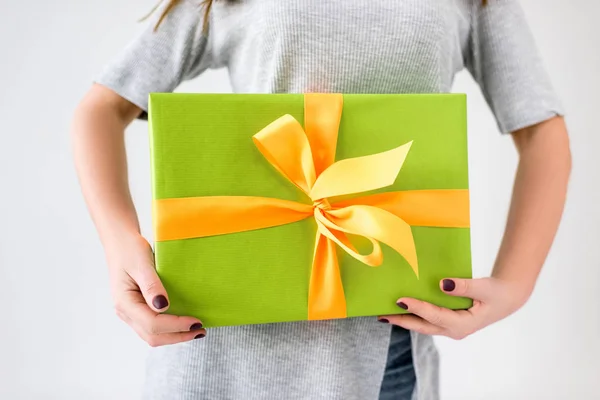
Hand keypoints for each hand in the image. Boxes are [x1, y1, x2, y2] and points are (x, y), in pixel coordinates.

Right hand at [105, 234, 205, 345]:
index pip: (152, 324)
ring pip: (152, 335)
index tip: (196, 322)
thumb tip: (163, 307)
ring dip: (174, 335)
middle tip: (200, 330)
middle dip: (178, 336)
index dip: (176, 325)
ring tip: (195, 330)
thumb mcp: (142, 264)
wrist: (120, 243)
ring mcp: (130, 313)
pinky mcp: (136, 310)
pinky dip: (169, 329)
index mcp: (125, 302)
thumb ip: (152, 286)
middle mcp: (125, 312)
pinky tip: (182, 323)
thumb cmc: (130, 250)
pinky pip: (152, 326)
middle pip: (152, 335)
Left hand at [378, 277, 530, 339]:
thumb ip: (464, 286)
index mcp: (462, 324)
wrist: (507, 297)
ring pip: (424, 325)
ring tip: (385, 313)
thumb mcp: (483, 287)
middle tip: (381, 315)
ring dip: (405, 320)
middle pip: (423, 326)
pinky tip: (403, 308)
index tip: (400, 300)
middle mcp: (454, 330)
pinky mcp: (449, 322)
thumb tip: (443, 283)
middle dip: (402, 321)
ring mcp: (451, 328)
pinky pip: (428, 320)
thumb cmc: (496, 292)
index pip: (433, 316)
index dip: (416, 308)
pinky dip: (414, 315)